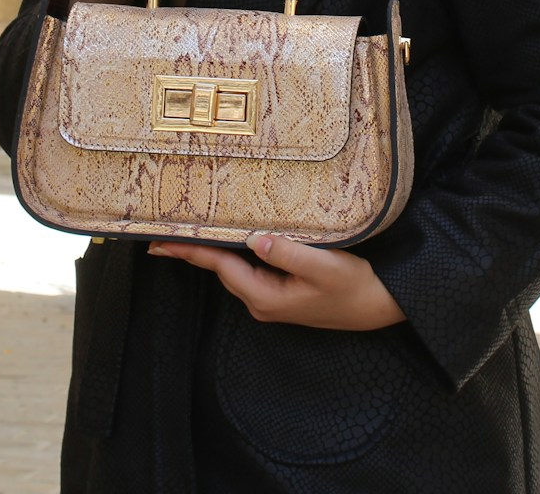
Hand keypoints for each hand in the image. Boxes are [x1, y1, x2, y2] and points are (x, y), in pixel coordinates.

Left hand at [149, 234, 406, 331]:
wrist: (378, 305)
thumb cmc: (354, 286)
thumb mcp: (323, 266)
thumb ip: (287, 253)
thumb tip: (254, 239)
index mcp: (266, 296)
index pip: (221, 267)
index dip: (191, 252)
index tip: (161, 243)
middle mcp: (263, 302)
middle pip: (222, 271)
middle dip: (195, 252)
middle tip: (165, 234)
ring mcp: (272, 301)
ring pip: (236, 271)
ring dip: (214, 253)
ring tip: (189, 234)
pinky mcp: (282, 294)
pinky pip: (250, 272)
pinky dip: (235, 256)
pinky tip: (231, 242)